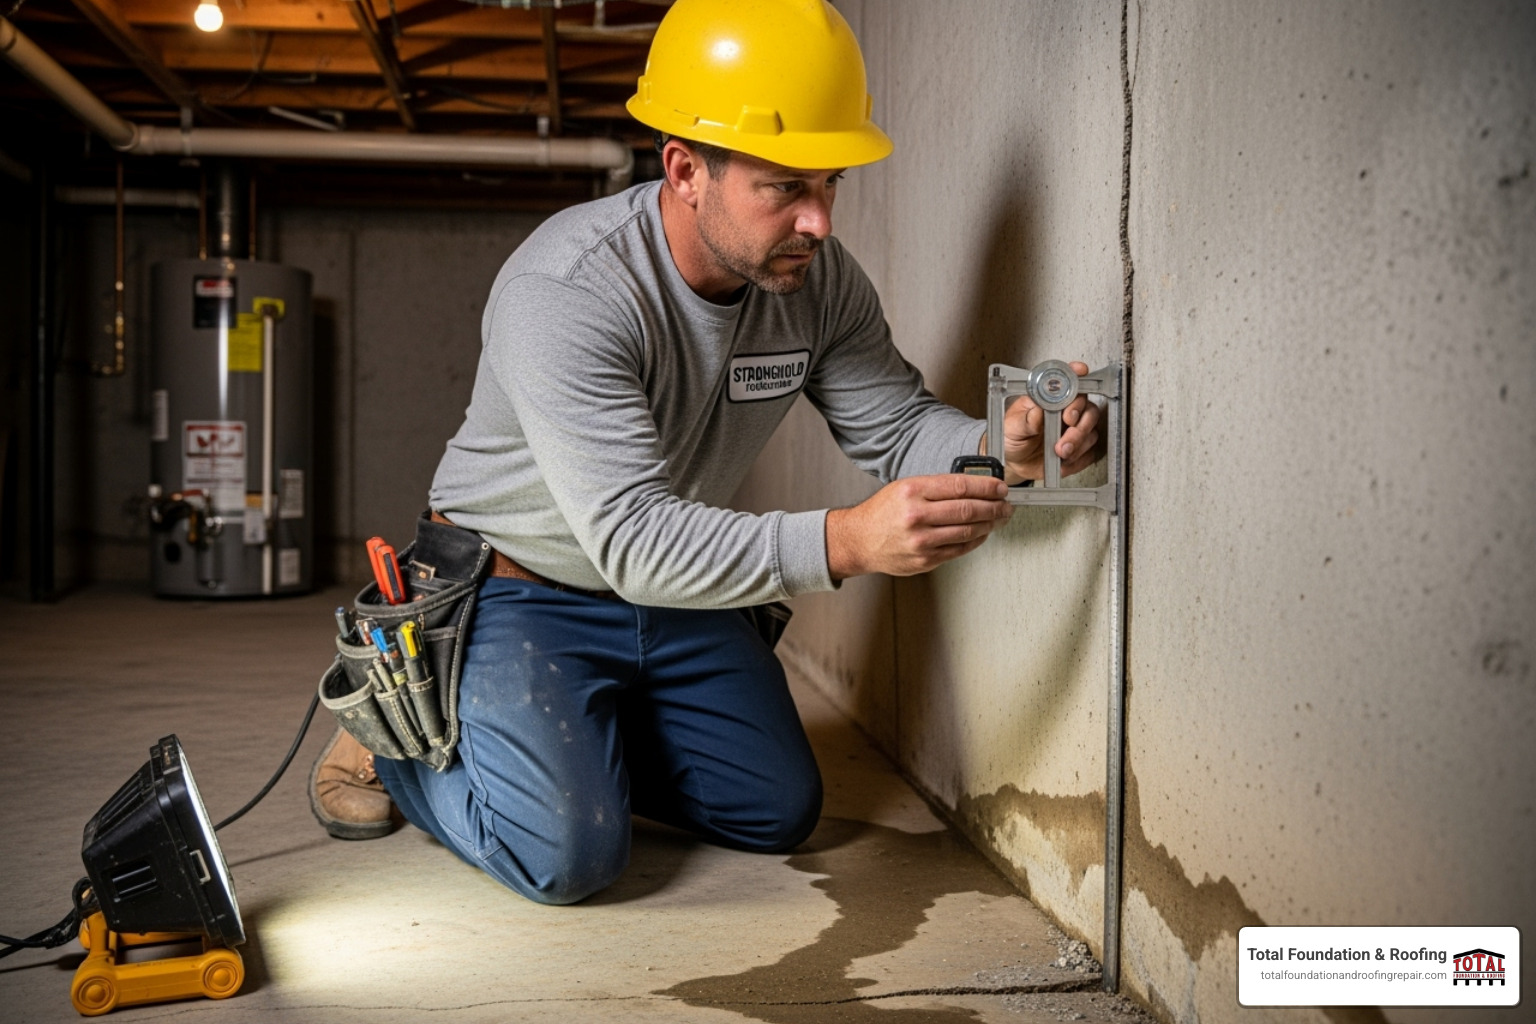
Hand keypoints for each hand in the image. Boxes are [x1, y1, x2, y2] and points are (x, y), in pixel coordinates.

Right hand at [826, 474, 1011, 579]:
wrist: (860, 540)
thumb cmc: (883, 513)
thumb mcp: (905, 487)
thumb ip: (938, 487)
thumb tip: (975, 486)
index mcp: (912, 491)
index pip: (960, 486)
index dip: (987, 486)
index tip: (1000, 487)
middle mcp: (916, 516)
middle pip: (968, 509)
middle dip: (994, 506)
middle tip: (1006, 504)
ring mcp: (921, 541)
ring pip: (968, 531)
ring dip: (990, 524)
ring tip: (998, 518)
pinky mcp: (925, 560)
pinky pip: (960, 550)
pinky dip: (976, 540)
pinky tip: (982, 533)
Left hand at [994, 360, 1103, 482]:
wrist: (1014, 462)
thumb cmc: (1012, 438)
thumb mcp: (1012, 427)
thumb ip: (1027, 419)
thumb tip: (1041, 408)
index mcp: (1049, 399)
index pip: (1068, 382)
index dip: (1077, 376)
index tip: (1080, 375)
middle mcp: (1065, 411)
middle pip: (1088, 408)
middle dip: (1079, 421)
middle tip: (1067, 429)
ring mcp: (1074, 429)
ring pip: (1091, 431)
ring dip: (1077, 442)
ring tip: (1059, 451)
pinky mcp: (1079, 448)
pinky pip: (1090, 451)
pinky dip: (1079, 456)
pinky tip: (1064, 458)